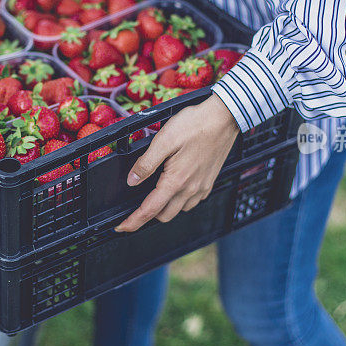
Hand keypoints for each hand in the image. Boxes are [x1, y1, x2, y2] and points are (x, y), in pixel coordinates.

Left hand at [116, 94, 239, 231]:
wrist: (225, 118)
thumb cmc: (196, 125)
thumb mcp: (164, 140)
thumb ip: (146, 163)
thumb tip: (132, 180)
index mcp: (176, 180)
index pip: (150, 210)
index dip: (133, 221)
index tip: (121, 227)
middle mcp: (190, 189)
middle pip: (164, 215)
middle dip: (147, 216)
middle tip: (134, 210)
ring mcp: (202, 187)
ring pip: (179, 210)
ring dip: (164, 209)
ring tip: (153, 197)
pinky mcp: (209, 181)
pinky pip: (191, 201)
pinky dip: (179, 201)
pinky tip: (174, 188)